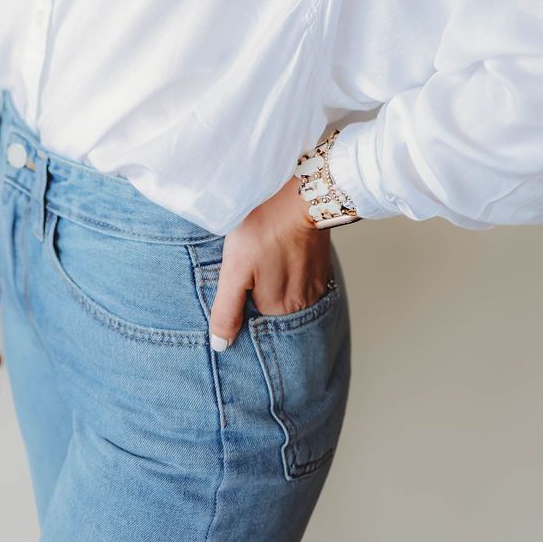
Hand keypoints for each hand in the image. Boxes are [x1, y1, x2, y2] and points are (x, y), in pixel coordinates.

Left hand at [207, 172, 331, 349]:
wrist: (301, 194)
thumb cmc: (264, 229)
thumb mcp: (235, 269)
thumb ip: (227, 310)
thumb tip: (221, 346)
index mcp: (279, 309)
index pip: (253, 319)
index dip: (241, 301)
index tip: (238, 280)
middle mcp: (302, 304)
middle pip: (271, 306)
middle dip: (258, 291)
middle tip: (250, 262)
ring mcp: (315, 284)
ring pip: (287, 291)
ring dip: (275, 279)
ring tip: (264, 255)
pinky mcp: (322, 265)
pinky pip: (301, 276)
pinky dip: (289, 268)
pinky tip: (279, 250)